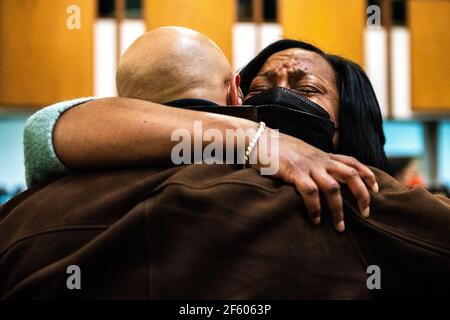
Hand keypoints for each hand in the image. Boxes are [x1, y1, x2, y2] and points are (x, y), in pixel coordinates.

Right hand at [253, 130, 377, 231]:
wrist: (258, 139)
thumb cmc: (277, 149)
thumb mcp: (301, 153)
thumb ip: (313, 163)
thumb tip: (321, 178)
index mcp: (322, 155)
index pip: (352, 162)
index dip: (368, 174)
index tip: (377, 189)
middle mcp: (319, 159)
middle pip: (351, 174)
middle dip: (363, 194)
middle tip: (365, 213)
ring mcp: (307, 166)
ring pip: (333, 188)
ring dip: (339, 209)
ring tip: (340, 226)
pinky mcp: (293, 173)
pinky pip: (310, 193)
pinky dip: (315, 209)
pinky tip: (316, 220)